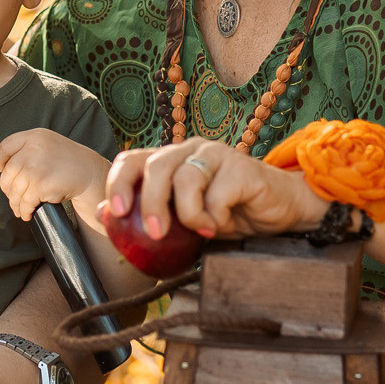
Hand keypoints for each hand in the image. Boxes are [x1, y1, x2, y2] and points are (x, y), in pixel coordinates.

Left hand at [0, 129, 114, 222]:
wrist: (90, 173)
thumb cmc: (68, 161)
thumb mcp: (48, 144)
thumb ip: (28, 149)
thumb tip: (4, 169)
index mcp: (34, 136)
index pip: (5, 147)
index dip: (0, 160)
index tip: (1, 169)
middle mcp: (32, 149)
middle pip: (7, 173)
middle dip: (8, 188)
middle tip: (13, 196)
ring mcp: (35, 167)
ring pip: (14, 190)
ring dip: (15, 203)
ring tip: (20, 208)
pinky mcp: (41, 185)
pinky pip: (25, 202)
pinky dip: (24, 210)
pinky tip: (27, 213)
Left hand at [104, 141, 327, 241]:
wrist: (279, 211)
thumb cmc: (229, 213)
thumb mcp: (185, 221)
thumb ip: (150, 214)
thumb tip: (104, 213)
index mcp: (170, 160)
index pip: (132, 160)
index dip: (119, 181)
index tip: (116, 212)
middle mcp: (190, 150)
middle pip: (156, 165)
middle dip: (150, 202)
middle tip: (154, 233)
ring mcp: (216, 154)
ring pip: (186, 178)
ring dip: (188, 214)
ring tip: (201, 232)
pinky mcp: (241, 167)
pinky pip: (217, 194)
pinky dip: (214, 218)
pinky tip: (221, 225)